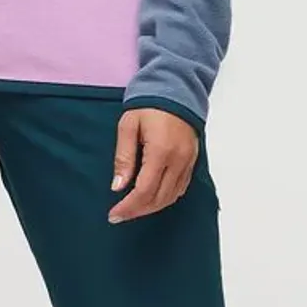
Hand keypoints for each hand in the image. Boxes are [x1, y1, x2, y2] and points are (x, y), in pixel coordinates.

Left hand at [108, 108, 198, 222]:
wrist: (176, 91)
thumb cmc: (148, 107)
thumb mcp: (128, 126)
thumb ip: (123, 157)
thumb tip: (118, 187)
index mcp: (160, 151)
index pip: (144, 191)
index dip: (129, 207)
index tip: (114, 214)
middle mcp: (178, 161)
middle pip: (159, 199)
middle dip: (138, 211)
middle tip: (120, 215)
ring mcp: (188, 162)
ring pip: (171, 197)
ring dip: (151, 207)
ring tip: (133, 209)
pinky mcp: (192, 162)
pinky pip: (181, 188)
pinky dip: (165, 198)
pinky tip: (151, 198)